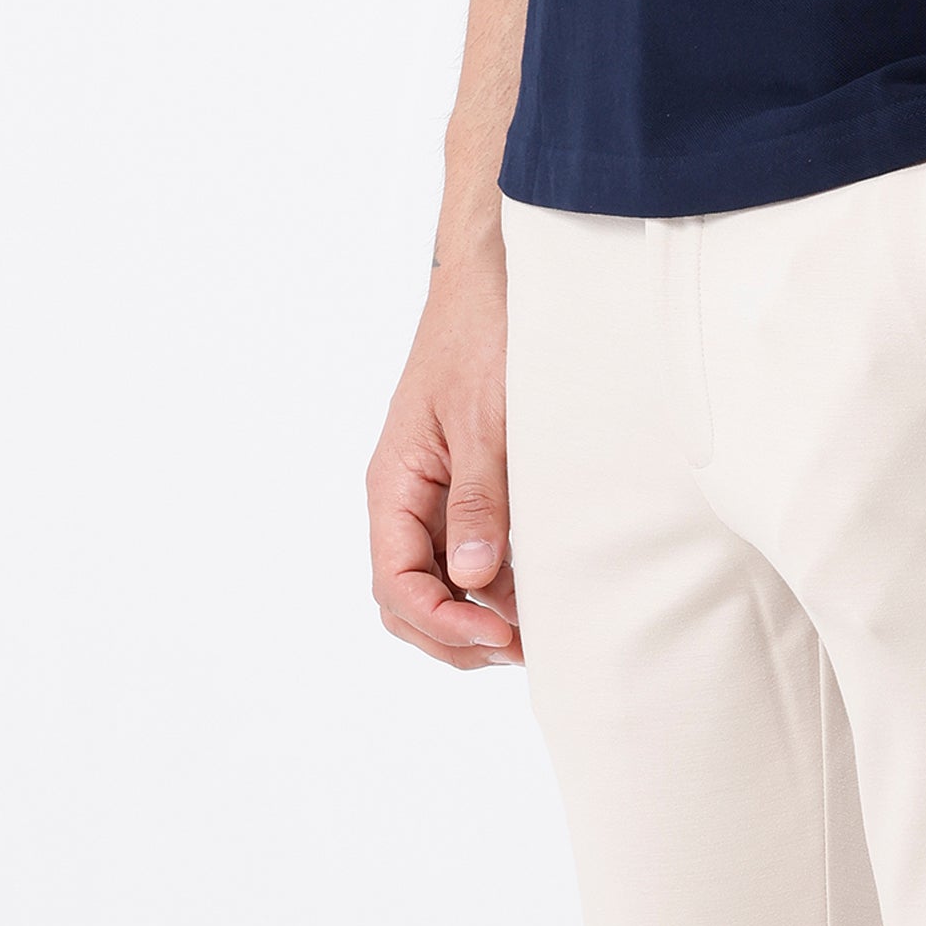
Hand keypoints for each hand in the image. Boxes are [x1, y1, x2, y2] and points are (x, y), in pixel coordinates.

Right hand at [366, 248, 523, 667]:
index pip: (396, 584)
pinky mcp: (462, 482)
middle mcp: (405, 497)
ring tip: (532, 630)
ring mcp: (431, 492)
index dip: (442, 623)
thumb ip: (478, 500)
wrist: (493, 276)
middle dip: (455, 635)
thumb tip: (475, 579)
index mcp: (394, 484)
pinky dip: (490, 581)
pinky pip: (463, 550)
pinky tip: (530, 588)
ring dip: (475, 613)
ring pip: (436, 581)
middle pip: (408, 599)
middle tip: (519, 648)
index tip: (499, 634)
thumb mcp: (484, 420)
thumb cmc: (481, 336)